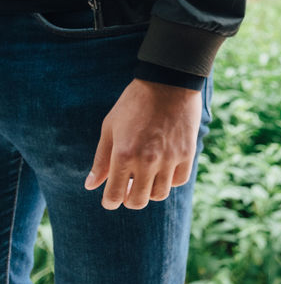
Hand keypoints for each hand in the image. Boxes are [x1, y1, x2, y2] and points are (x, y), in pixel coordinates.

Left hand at [84, 79, 202, 209]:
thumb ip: (101, 160)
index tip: (111, 196)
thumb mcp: (110, 128)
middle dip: (130, 199)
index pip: (114, 197)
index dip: (110, 201)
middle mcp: (147, 161)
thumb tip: (91, 185)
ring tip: (147, 176)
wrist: (168, 82)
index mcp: (123, 155)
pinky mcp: (187, 152)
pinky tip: (164, 168)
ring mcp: (169, 158)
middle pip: (138, 201)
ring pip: (160, 194)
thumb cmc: (134, 103)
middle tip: (130, 187)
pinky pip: (179, 180)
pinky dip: (170, 179)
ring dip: (151, 190)